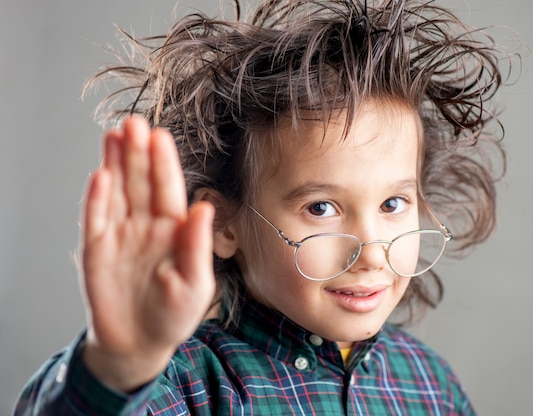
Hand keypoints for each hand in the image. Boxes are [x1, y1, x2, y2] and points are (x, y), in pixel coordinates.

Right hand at [80, 116, 214, 390]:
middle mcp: (147, 225)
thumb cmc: (174, 315)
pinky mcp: (96, 249)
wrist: (139, 344)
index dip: (164, 163)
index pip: (169, 189)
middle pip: (141, 183)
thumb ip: (198, 246)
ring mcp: (120, 234)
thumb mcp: (195, 284)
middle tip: (134, 122)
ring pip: (117, 192)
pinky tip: (99, 175)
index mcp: (174, 229)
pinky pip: (96, 219)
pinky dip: (96, 199)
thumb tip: (204, 208)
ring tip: (114, 135)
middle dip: (138, 153)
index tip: (161, 136)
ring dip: (116, 164)